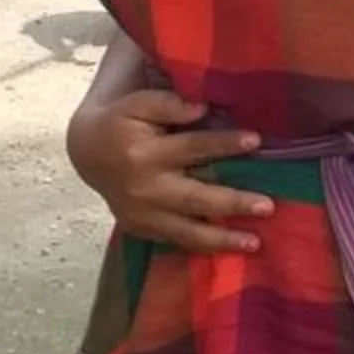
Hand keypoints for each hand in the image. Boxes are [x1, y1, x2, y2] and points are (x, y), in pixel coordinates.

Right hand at [66, 87, 274, 255]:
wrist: (85, 151)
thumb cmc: (121, 121)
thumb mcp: (137, 103)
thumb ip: (168, 103)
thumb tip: (202, 109)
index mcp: (144, 154)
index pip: (192, 148)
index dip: (224, 143)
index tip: (256, 140)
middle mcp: (143, 189)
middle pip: (195, 198)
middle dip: (232, 203)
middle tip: (267, 206)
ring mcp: (141, 215)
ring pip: (186, 231)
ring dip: (222, 239)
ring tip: (255, 243)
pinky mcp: (140, 229)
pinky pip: (174, 242)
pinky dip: (201, 248)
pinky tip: (228, 250)